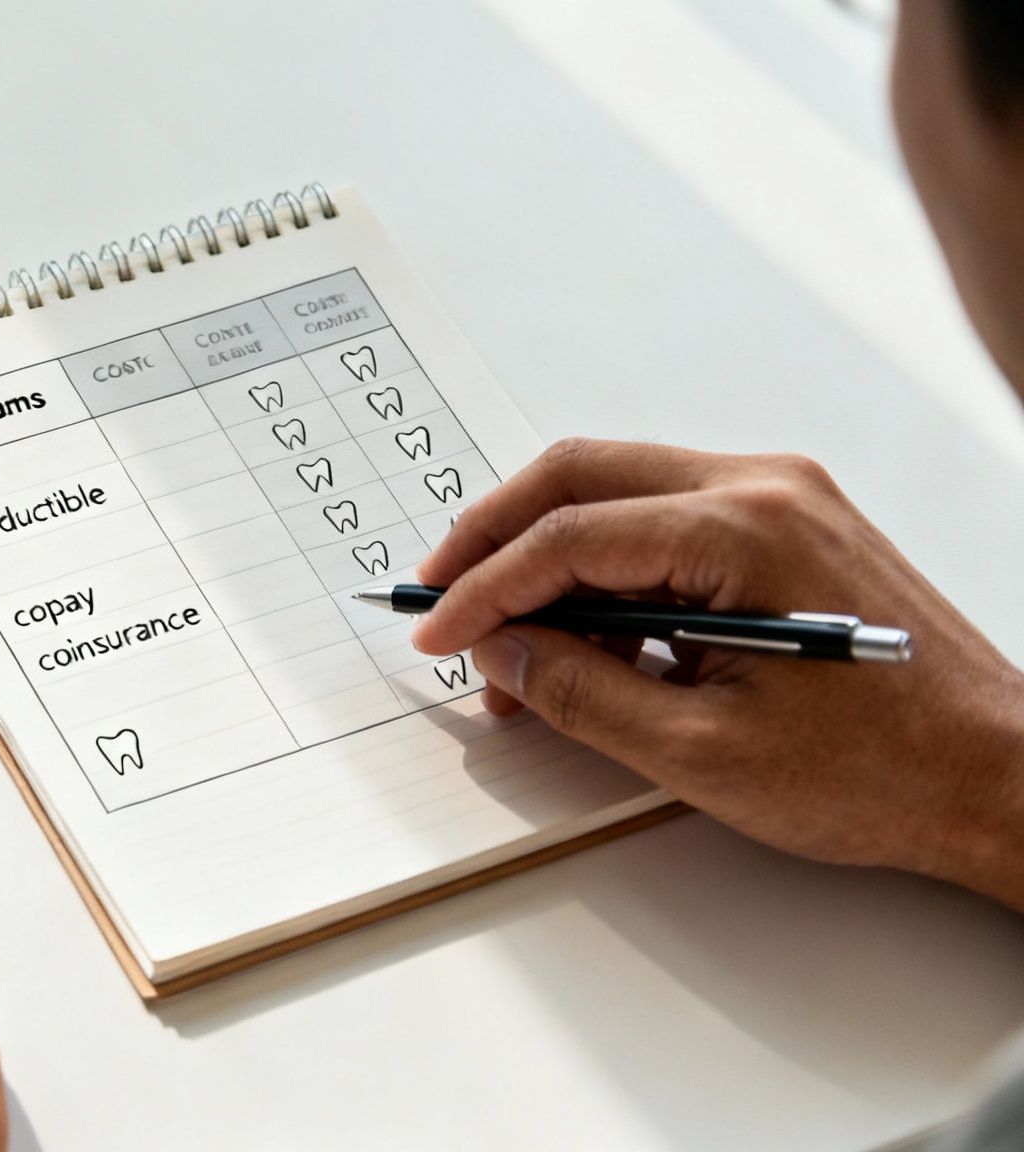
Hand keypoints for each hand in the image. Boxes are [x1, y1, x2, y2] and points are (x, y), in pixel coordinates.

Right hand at [412, 439, 1023, 906]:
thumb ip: (582, 693)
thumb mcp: (702, 753)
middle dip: (494, 538)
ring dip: (551, 561)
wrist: (998, 780)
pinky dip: (610, 571)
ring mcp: (783, 498)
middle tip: (442, 599)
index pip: (567, 535)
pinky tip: (591, 642)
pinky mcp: (791, 526)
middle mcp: (764, 486)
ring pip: (618, 492)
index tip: (436, 633)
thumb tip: (503, 650)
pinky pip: (667, 522)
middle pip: (580, 475)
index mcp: (744, 528)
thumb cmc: (884, 772)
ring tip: (519, 653)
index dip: (483, 588)